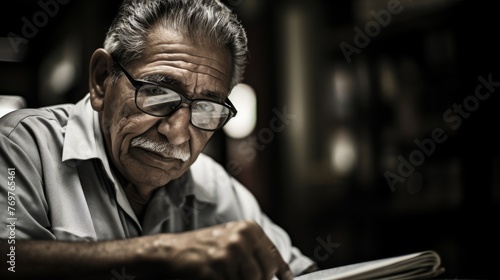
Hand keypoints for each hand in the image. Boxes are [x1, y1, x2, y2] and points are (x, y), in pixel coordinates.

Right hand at [147, 220, 293, 279]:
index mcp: (248, 229)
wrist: (176, 251)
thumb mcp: (233, 239)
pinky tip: (219, 277)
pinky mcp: (215, 268)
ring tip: (229, 275)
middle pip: (264, 274)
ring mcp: (228, 253)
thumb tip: (279, 272)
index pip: (273, 256)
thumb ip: (255, 251)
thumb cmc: (206, 246)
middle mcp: (240, 238)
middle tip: (245, 278)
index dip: (282, 272)